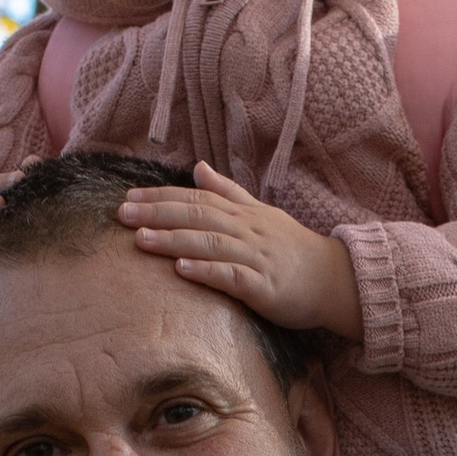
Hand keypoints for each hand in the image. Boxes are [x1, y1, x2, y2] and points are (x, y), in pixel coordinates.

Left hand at [122, 164, 360, 336]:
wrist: (334, 280)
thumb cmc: (292, 249)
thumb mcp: (260, 214)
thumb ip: (227, 192)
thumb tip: (196, 168)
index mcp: (243, 214)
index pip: (197, 199)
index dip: (162, 196)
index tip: (129, 197)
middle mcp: (247, 231)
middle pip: (198, 217)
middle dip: (158, 214)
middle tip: (122, 213)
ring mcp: (256, 258)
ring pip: (210, 244)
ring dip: (174, 241)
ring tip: (141, 239)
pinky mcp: (265, 288)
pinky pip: (233, 278)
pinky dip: (207, 272)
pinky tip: (182, 270)